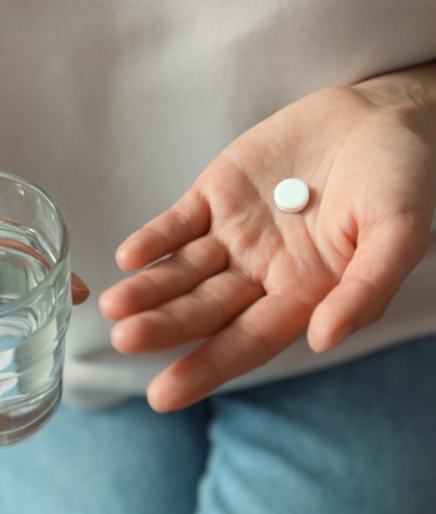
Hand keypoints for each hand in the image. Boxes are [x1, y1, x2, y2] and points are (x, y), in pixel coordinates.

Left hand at [100, 65, 435, 411]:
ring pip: (183, 269)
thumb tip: (323, 340)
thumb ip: (365, 289)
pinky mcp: (217, 194)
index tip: (163, 396)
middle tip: (124, 341)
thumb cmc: (399, 180)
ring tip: (114, 305)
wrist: (378, 117)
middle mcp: (260, 272)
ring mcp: (234, 234)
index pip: (246, 341)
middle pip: (204, 308)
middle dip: (164, 326)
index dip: (206, 367)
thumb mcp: (399, 235)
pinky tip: (128, 256)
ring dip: (149, 287)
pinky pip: (179, 221)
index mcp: (302, 293)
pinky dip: (155, 237)